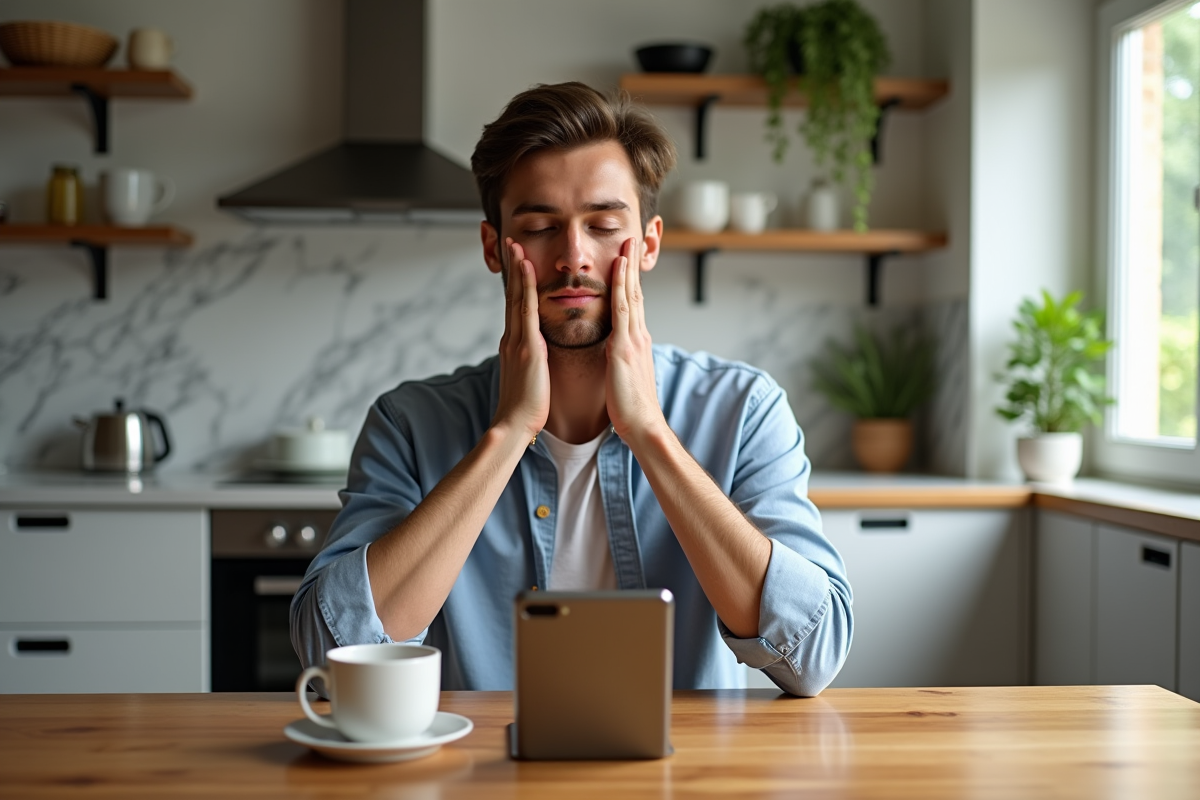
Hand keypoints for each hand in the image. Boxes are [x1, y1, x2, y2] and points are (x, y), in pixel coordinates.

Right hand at [492, 238, 549, 441]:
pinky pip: (527, 309)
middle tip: (511, 243)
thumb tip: (538, 355)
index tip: (518, 263)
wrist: (515, 425)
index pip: (516, 308)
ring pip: (517, 297)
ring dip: (517, 270)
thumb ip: (532, 362)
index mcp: (515, 346)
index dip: (517, 284)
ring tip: (517, 246)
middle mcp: (512, 338)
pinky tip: (527, 268)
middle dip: (513, 269)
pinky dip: (526, 286)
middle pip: (513, 296)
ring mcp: (517, 340)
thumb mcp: (529, 378)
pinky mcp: (526, 346)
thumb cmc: (526, 408)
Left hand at [606, 237, 666, 444]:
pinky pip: (623, 309)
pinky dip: (622, 285)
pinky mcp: (625, 347)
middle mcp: (638, 336)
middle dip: (634, 266)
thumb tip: (616, 353)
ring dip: (629, 266)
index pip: (634, 305)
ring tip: (628, 242)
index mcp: (636, 343)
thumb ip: (622, 360)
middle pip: (637, 292)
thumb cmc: (631, 408)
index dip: (631, 281)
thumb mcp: (625, 376)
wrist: (642, 427)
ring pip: (632, 294)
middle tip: (633, 239)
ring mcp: (634, 339)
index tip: (627, 260)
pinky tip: (619, 267)